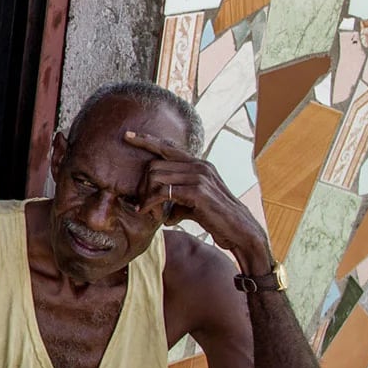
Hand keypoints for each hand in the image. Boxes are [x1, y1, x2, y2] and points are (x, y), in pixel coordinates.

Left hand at [124, 129, 272, 271]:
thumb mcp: (194, 206)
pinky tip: (150, 214)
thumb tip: (164, 213)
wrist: (240, 231)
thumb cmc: (217, 219)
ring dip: (146, 196)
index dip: (147, 141)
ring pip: (155, 177)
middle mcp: (199, 165)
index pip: (168, 147)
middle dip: (142, 185)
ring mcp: (199, 176)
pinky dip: (151, 203)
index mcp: (199, 164)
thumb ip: (178, 202)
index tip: (128, 136)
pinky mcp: (197, 191)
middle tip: (140, 202)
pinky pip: (162, 191)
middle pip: (154, 164)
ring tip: (146, 210)